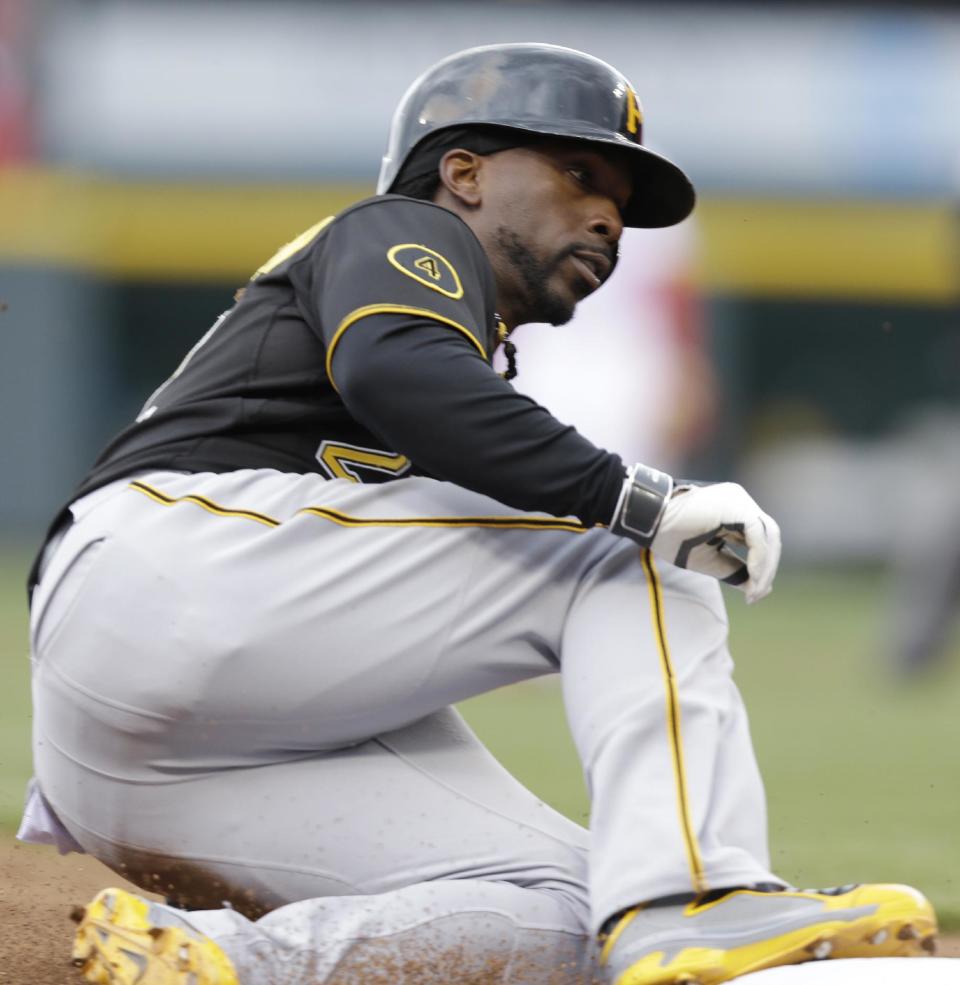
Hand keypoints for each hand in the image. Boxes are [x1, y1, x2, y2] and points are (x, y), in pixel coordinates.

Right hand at [653, 482, 780, 602]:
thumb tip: (758, 588)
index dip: (762, 568)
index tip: (753, 596)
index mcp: (733, 512)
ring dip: (766, 566)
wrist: (650, 520)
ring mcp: (739, 500)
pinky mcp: (736, 504)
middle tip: (756, 596)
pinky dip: (759, 557)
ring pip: (768, 535)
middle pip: (769, 537)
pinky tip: (753, 576)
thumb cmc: (671, 537)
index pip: (759, 541)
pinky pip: (758, 534)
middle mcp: (740, 502)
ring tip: (755, 590)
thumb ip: (733, 569)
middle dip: (767, 569)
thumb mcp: (707, 559)